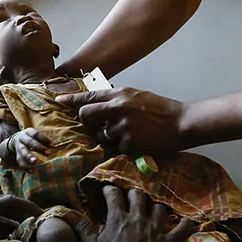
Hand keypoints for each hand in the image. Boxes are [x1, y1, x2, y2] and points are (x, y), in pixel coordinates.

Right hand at [0, 128, 51, 169]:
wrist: (15, 140)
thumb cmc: (30, 138)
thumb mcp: (35, 135)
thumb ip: (42, 140)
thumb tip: (53, 147)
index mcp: (28, 132)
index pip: (36, 134)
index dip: (44, 139)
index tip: (53, 146)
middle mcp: (22, 138)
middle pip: (30, 142)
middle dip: (39, 148)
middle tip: (48, 154)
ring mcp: (18, 147)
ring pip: (22, 152)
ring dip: (28, 157)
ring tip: (35, 162)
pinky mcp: (17, 155)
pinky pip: (19, 161)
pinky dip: (25, 167)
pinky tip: (32, 171)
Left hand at [56, 88, 185, 154]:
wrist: (182, 122)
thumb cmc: (160, 109)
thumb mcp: (137, 96)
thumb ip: (116, 99)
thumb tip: (97, 105)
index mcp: (120, 94)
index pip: (89, 96)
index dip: (72, 99)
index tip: (59, 101)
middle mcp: (118, 108)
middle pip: (86, 115)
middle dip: (87, 121)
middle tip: (96, 125)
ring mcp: (122, 126)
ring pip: (101, 135)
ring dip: (110, 136)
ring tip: (129, 133)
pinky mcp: (128, 143)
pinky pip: (116, 147)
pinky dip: (123, 146)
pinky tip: (137, 141)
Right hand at [64, 187, 196, 241]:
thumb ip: (83, 229)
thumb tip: (69, 214)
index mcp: (118, 218)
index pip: (113, 195)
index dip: (109, 189)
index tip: (107, 188)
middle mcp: (138, 218)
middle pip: (138, 195)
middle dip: (134, 193)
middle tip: (131, 196)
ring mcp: (157, 229)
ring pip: (159, 207)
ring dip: (156, 207)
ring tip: (153, 208)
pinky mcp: (171, 241)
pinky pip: (183, 227)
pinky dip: (185, 223)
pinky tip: (186, 220)